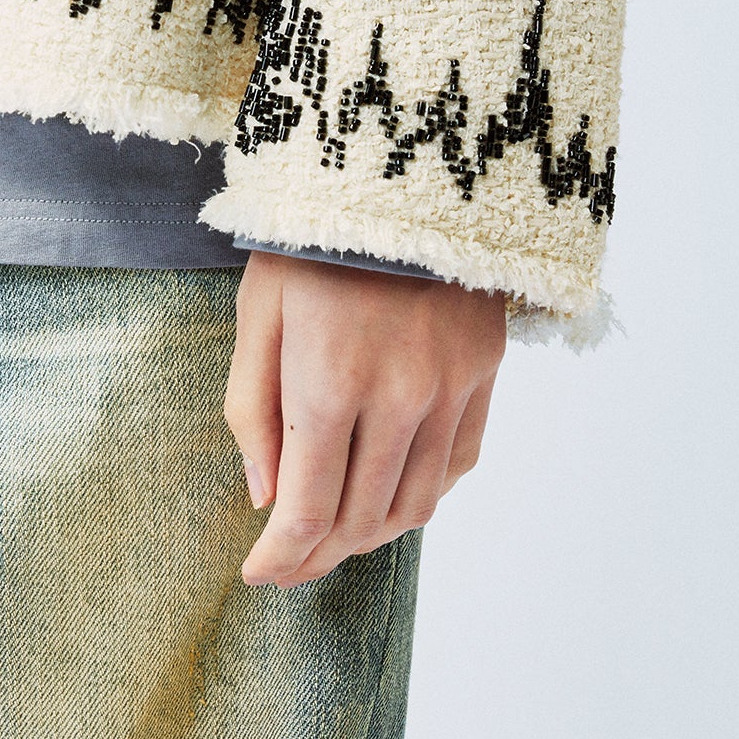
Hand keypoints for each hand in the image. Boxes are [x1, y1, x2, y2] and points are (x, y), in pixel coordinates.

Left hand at [225, 251, 505, 586]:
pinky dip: (422, 494)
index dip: (281, 557)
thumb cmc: (310, 235)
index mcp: (328, 383)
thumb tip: (266, 496)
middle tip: (288, 565)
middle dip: (318, 556)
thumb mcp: (257, 311)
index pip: (307, 509)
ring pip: (416, 504)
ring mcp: (451, 388)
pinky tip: (390, 492)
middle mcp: (398, 399)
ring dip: (370, 535)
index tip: (256, 574)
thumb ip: (253, 409)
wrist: (401, 163)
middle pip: (361, 519)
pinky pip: (458, 463)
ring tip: (334, 538)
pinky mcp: (485, 371)